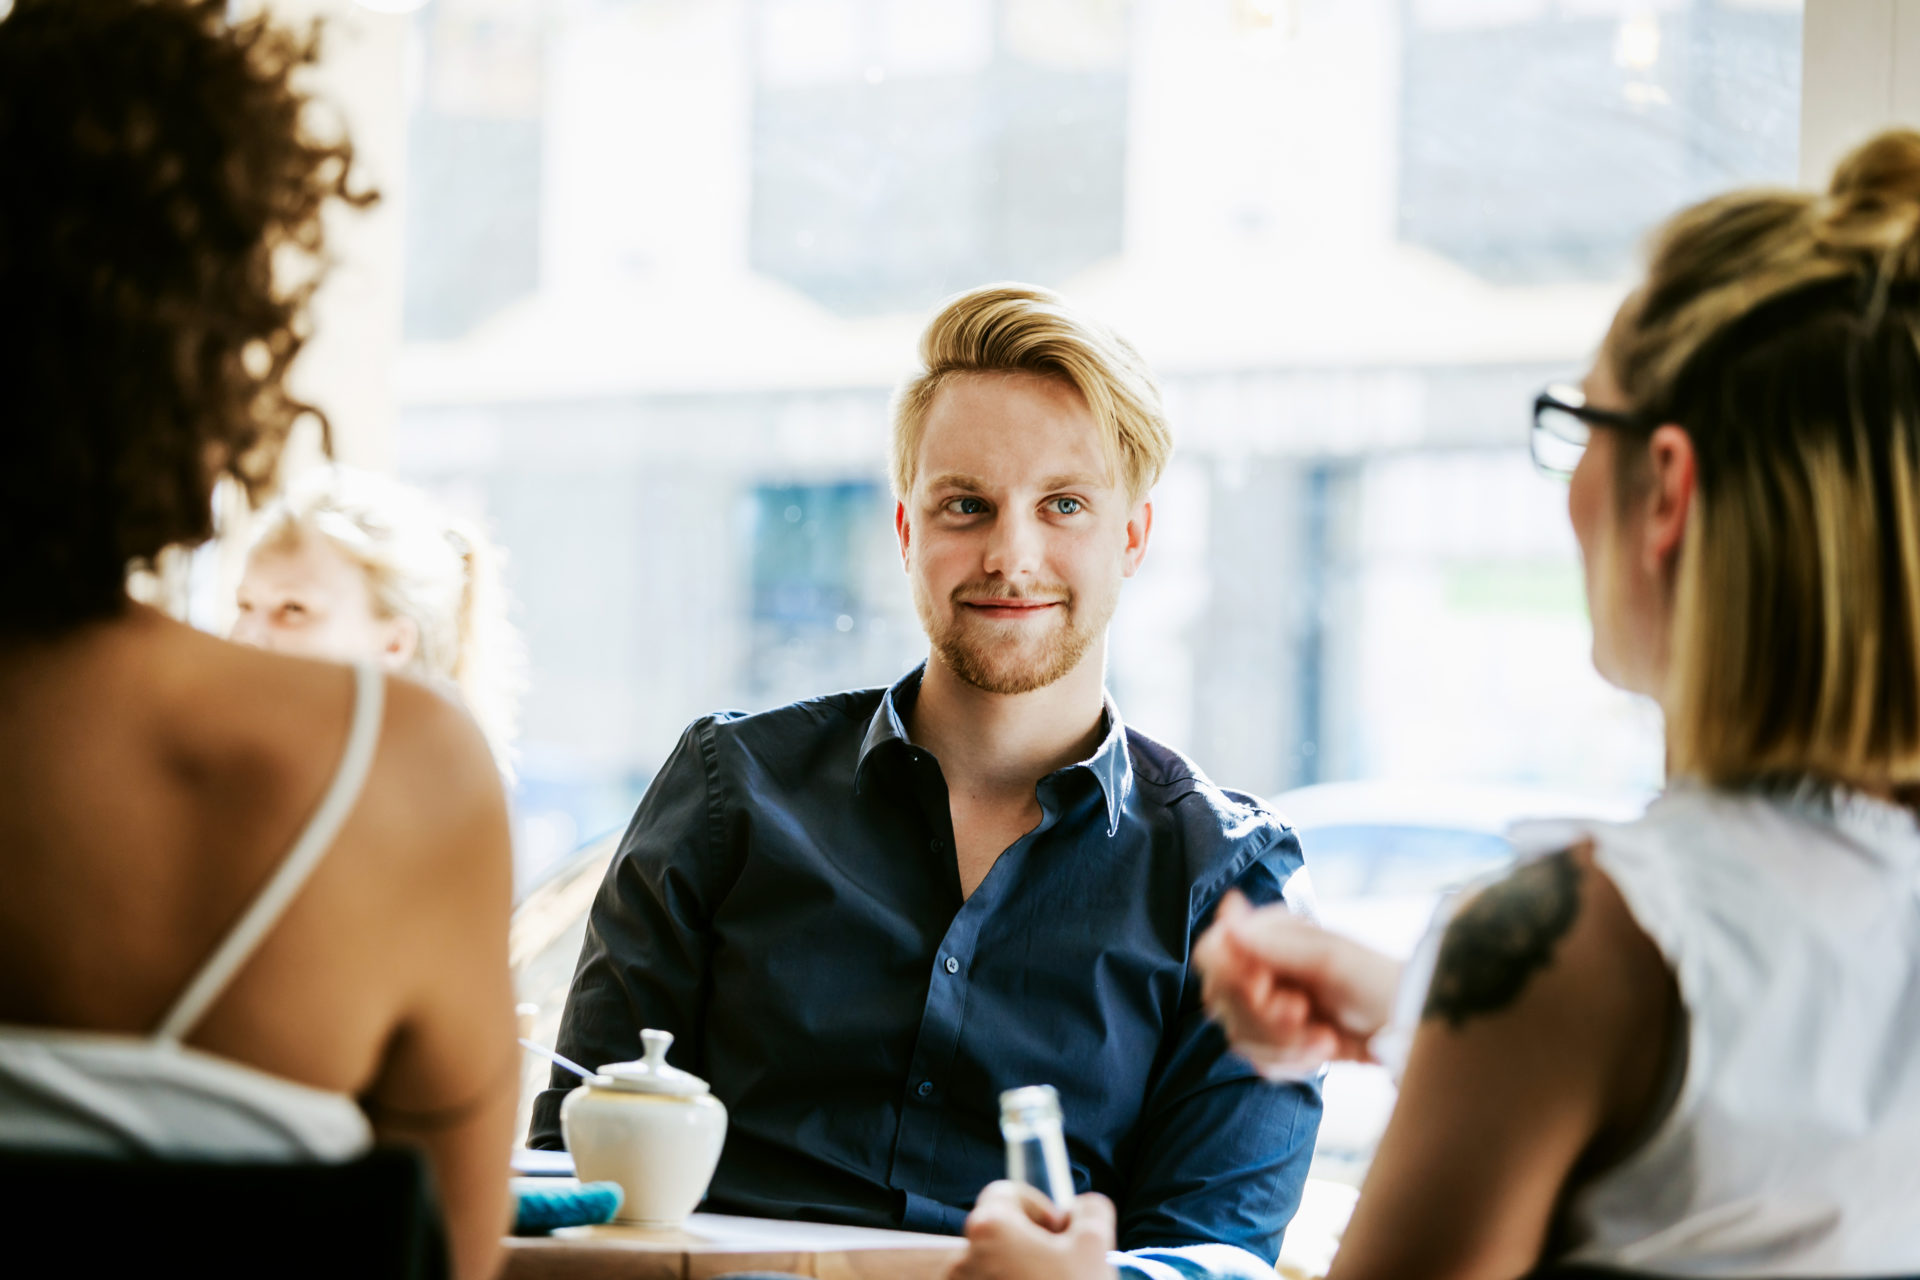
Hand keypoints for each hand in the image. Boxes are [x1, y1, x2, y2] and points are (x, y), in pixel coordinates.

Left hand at [947, 1182, 1117, 1279]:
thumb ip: (1088, 1210)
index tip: (1058, 1231)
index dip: (1037, 1207)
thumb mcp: (1096, 1246)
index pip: (1006, 1193)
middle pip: (996, 1232)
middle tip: (1059, 1266)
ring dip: (1017, 1271)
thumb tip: (1080, 1208)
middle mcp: (964, 1258)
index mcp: (990, 1228)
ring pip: (991, 1265)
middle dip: (1029, 1244)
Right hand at [1194, 891, 1403, 1078]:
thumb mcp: (1330, 957)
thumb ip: (1274, 941)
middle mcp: (1262, 968)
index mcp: (1269, 936)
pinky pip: (1260, 1063)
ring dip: (1284, 1044)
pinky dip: (1293, 1062)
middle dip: (1263, 1016)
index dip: (1230, 975)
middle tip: (1303, 1012)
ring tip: (1325, 1037)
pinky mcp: (1279, 1044)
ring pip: (1239, 1036)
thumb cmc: (1378, 982)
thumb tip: (1228, 910)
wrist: (1411, 1029)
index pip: (1213, 953)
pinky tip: (1324, 1049)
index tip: (1264, 985)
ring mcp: (1268, 1008)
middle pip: (1220, 1000)